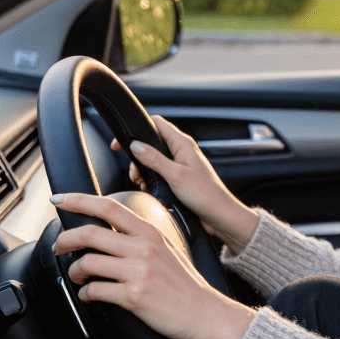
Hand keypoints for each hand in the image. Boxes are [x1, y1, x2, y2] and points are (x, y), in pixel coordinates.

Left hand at [51, 192, 255, 338]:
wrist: (205, 314)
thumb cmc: (184, 285)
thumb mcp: (166, 249)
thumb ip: (140, 238)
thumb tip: (107, 233)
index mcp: (150, 233)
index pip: (109, 206)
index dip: (78, 201)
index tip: (59, 200)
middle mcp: (144, 248)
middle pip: (90, 233)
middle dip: (65, 240)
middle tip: (60, 247)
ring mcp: (139, 272)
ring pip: (87, 263)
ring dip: (74, 272)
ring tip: (78, 277)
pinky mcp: (134, 296)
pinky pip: (94, 291)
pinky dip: (85, 294)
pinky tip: (90, 296)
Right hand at [112, 115, 258, 253]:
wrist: (219, 215)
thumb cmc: (204, 194)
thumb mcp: (175, 175)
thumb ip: (154, 159)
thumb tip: (135, 145)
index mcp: (183, 143)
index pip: (156, 123)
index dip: (137, 129)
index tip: (121, 143)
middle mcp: (182, 150)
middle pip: (152, 142)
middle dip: (138, 156)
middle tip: (134, 172)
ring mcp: (181, 163)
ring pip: (154, 159)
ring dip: (143, 169)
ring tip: (141, 182)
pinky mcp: (180, 176)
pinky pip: (160, 171)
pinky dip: (151, 178)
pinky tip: (149, 188)